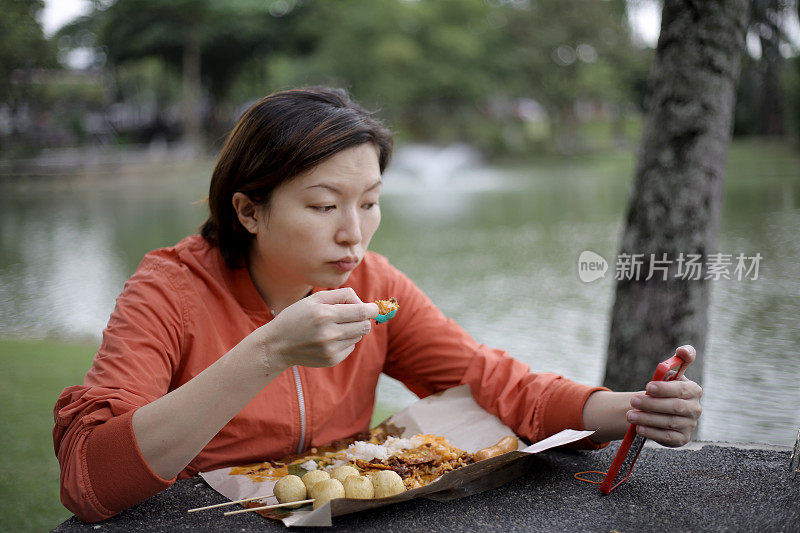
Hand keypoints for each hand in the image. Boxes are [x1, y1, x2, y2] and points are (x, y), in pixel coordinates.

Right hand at [257, 288, 378, 372]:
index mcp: (325, 315)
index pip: (361, 312)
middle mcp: (329, 334)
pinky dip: (345, 341)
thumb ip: (342, 295)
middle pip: (364, 326)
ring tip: (335, 326)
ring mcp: (330, 350)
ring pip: (358, 336)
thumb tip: (364, 303)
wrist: (277, 345)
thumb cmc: (297, 317)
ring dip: (353, 329)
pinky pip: (350, 348)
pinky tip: (329, 339)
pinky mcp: (331, 360)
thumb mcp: (315, 299)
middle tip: (352, 315)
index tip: (375, 307)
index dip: (372, 309)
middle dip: (363, 318)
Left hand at [625, 345, 702, 446]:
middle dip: (652, 404)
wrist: (659, 410)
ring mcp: (690, 425)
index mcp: (693, 390)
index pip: (682, 389)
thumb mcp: (669, 375)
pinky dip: (652, 432)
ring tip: (630, 415)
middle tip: (633, 401)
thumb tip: (683, 351)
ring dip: (647, 418)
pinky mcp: (682, 439)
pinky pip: (667, 437)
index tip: (648, 387)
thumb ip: (678, 361)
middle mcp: (695, 408)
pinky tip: (638, 428)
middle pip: (675, 407)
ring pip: (669, 422)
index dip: (665, 388)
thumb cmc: (664, 389)